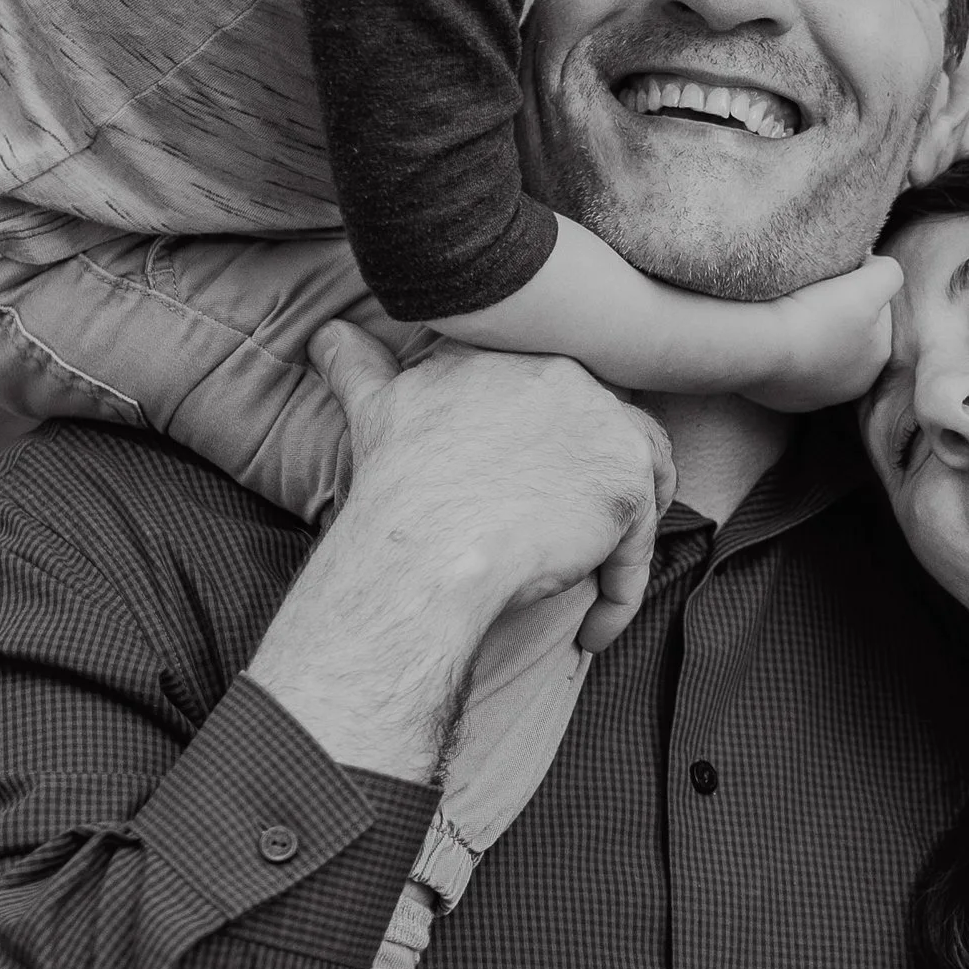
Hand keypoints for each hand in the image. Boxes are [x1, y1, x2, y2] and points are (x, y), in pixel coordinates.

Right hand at [247, 326, 672, 781]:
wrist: (426, 545)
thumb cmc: (401, 484)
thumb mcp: (377, 409)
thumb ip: (360, 367)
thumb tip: (325, 336)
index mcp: (520, 354)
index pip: (568, 391)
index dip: (564, 440)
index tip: (542, 487)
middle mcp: (572, 378)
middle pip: (616, 428)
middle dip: (609, 482)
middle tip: (582, 534)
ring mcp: (606, 431)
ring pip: (643, 484)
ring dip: (628, 538)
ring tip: (600, 581)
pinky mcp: (626, 490)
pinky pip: (638, 548)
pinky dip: (619, 595)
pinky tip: (590, 632)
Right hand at [739, 253, 902, 414]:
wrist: (758, 347)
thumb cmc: (815, 315)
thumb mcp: (868, 286)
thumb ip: (888, 274)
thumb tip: (875, 269)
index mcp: (878, 357)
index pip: (877, 310)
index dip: (859, 288)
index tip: (836, 277)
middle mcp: (852, 384)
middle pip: (848, 333)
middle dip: (836, 314)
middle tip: (813, 293)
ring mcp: (814, 394)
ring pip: (818, 351)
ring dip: (810, 332)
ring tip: (793, 312)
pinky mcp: (781, 397)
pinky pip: (787, 365)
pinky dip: (784, 351)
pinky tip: (775, 336)